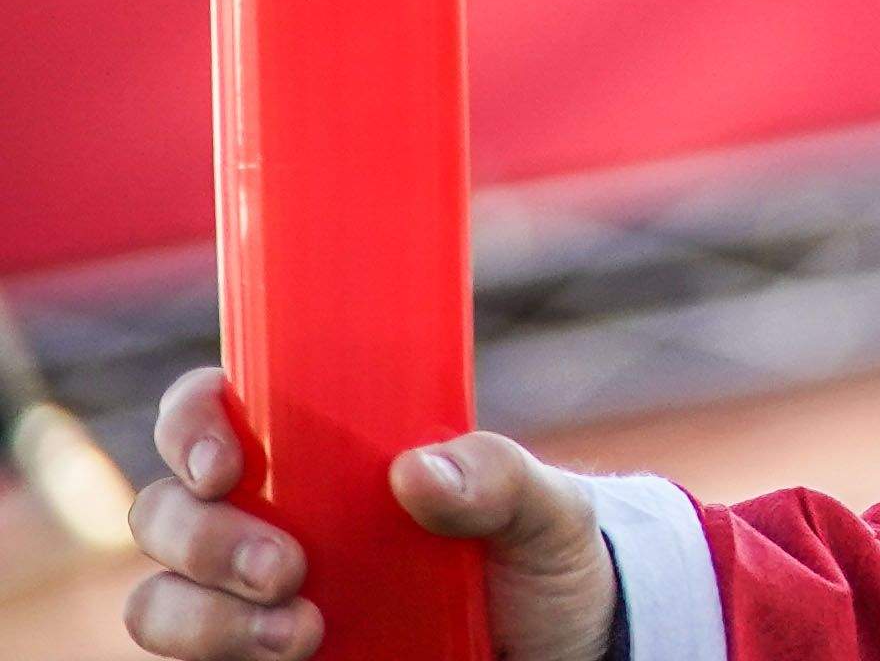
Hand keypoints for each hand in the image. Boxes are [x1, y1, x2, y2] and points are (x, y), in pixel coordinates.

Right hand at [120, 369, 619, 660]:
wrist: (552, 651)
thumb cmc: (534, 562)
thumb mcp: (543, 512)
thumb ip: (499, 479)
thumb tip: (415, 471)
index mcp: (314, 453)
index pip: (211, 412)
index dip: (192, 424)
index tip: (226, 465)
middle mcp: (262, 519)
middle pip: (162, 511)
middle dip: (201, 539)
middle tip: (289, 569)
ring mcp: (245, 598)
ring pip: (157, 600)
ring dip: (203, 617)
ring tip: (301, 632)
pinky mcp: (249, 660)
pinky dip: (217, 659)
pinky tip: (291, 660)